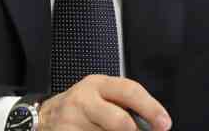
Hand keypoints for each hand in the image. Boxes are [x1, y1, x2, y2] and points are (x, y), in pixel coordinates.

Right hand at [37, 75, 171, 130]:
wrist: (44, 117)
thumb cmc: (81, 107)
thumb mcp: (100, 96)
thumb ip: (124, 104)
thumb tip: (152, 122)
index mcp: (98, 84)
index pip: (129, 91)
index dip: (151, 108)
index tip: (164, 123)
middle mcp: (84, 100)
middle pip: (119, 122)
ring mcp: (72, 121)